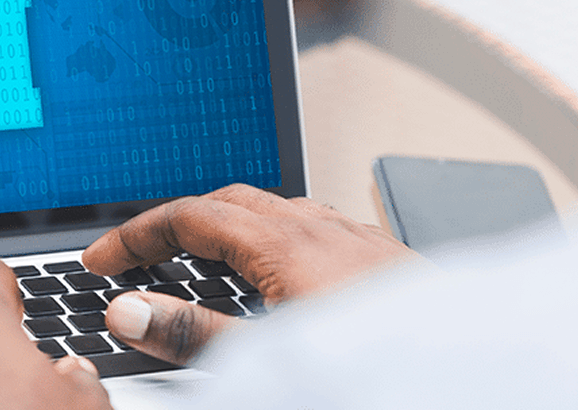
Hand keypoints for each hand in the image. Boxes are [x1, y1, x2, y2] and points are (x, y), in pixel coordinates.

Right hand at [82, 184, 418, 363]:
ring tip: (199, 261)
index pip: (189, 217)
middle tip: (138, 256)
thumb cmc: (382, 368)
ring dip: (225, 226)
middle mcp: (322, 227)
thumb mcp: (270, 356)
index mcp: (286, 244)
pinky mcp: (381, 257)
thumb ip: (193, 334)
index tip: (101, 260)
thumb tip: (129, 311)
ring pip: (274, 210)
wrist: (475, 376)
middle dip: (176, 222)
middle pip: (228, 202)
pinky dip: (272, 237)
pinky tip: (278, 273)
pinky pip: (313, 226)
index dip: (135, 236)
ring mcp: (356, 238)